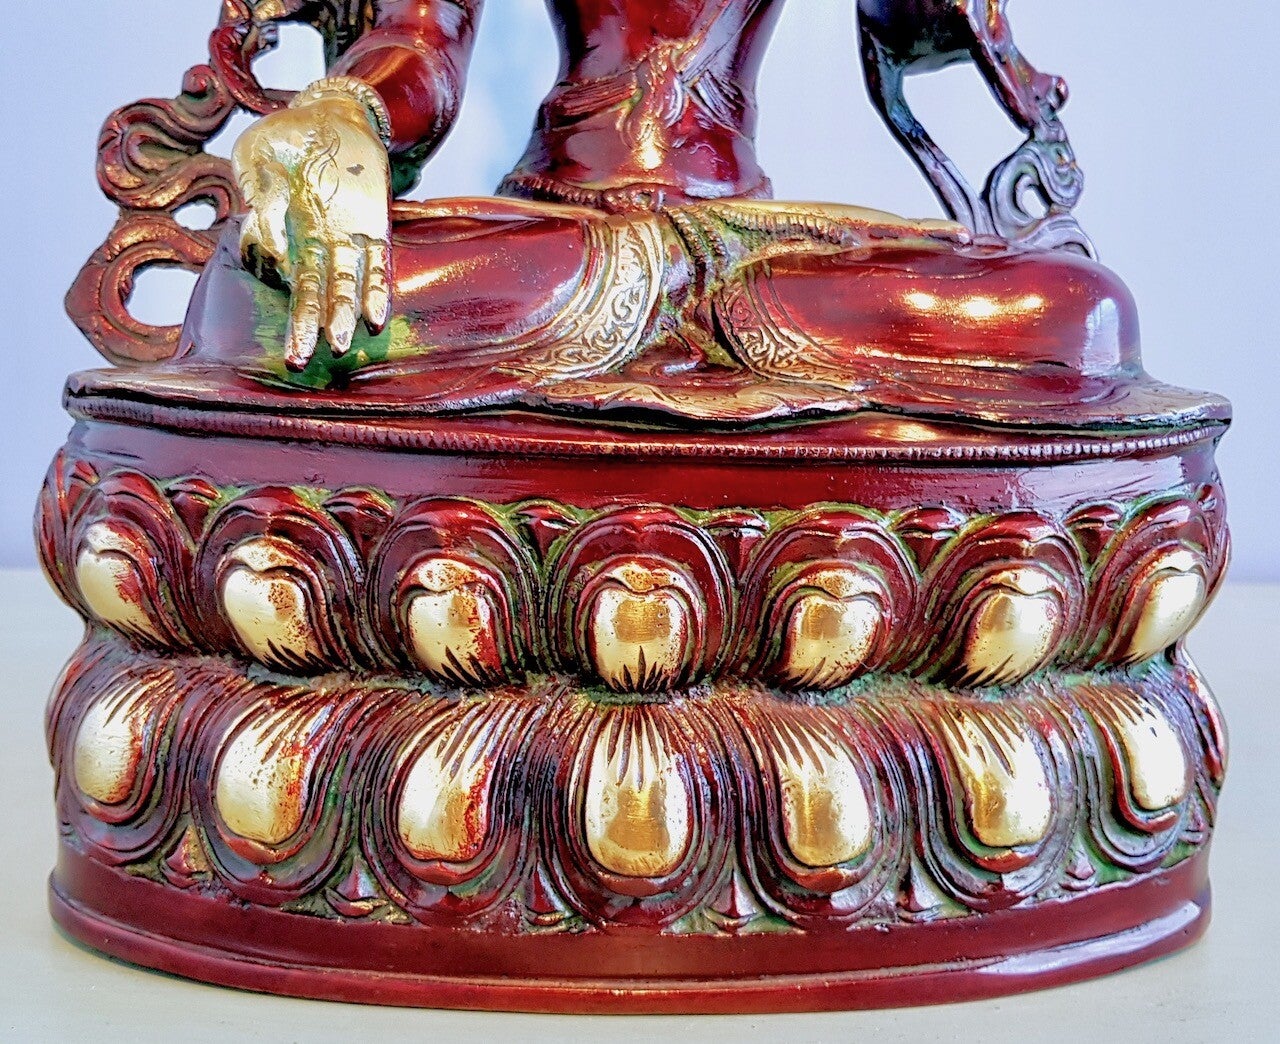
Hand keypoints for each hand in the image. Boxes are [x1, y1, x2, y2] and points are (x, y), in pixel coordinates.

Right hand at [232, 80, 392, 370]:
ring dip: (339, 316)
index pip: (271, 268)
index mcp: (280, 232)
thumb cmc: (287, 139)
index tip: (256, 248)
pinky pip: (378, 266)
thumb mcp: (258, 155)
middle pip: (308, 293)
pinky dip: (376, 291)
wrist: (333, 114)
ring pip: (343, 286)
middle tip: (295, 364)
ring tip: (335, 346)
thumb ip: (259, 195)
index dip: (264, 267)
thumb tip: (266, 237)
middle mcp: (314, 245)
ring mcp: (346, 239)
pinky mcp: (376, 228)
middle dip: (302, 328)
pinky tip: (375, 320)